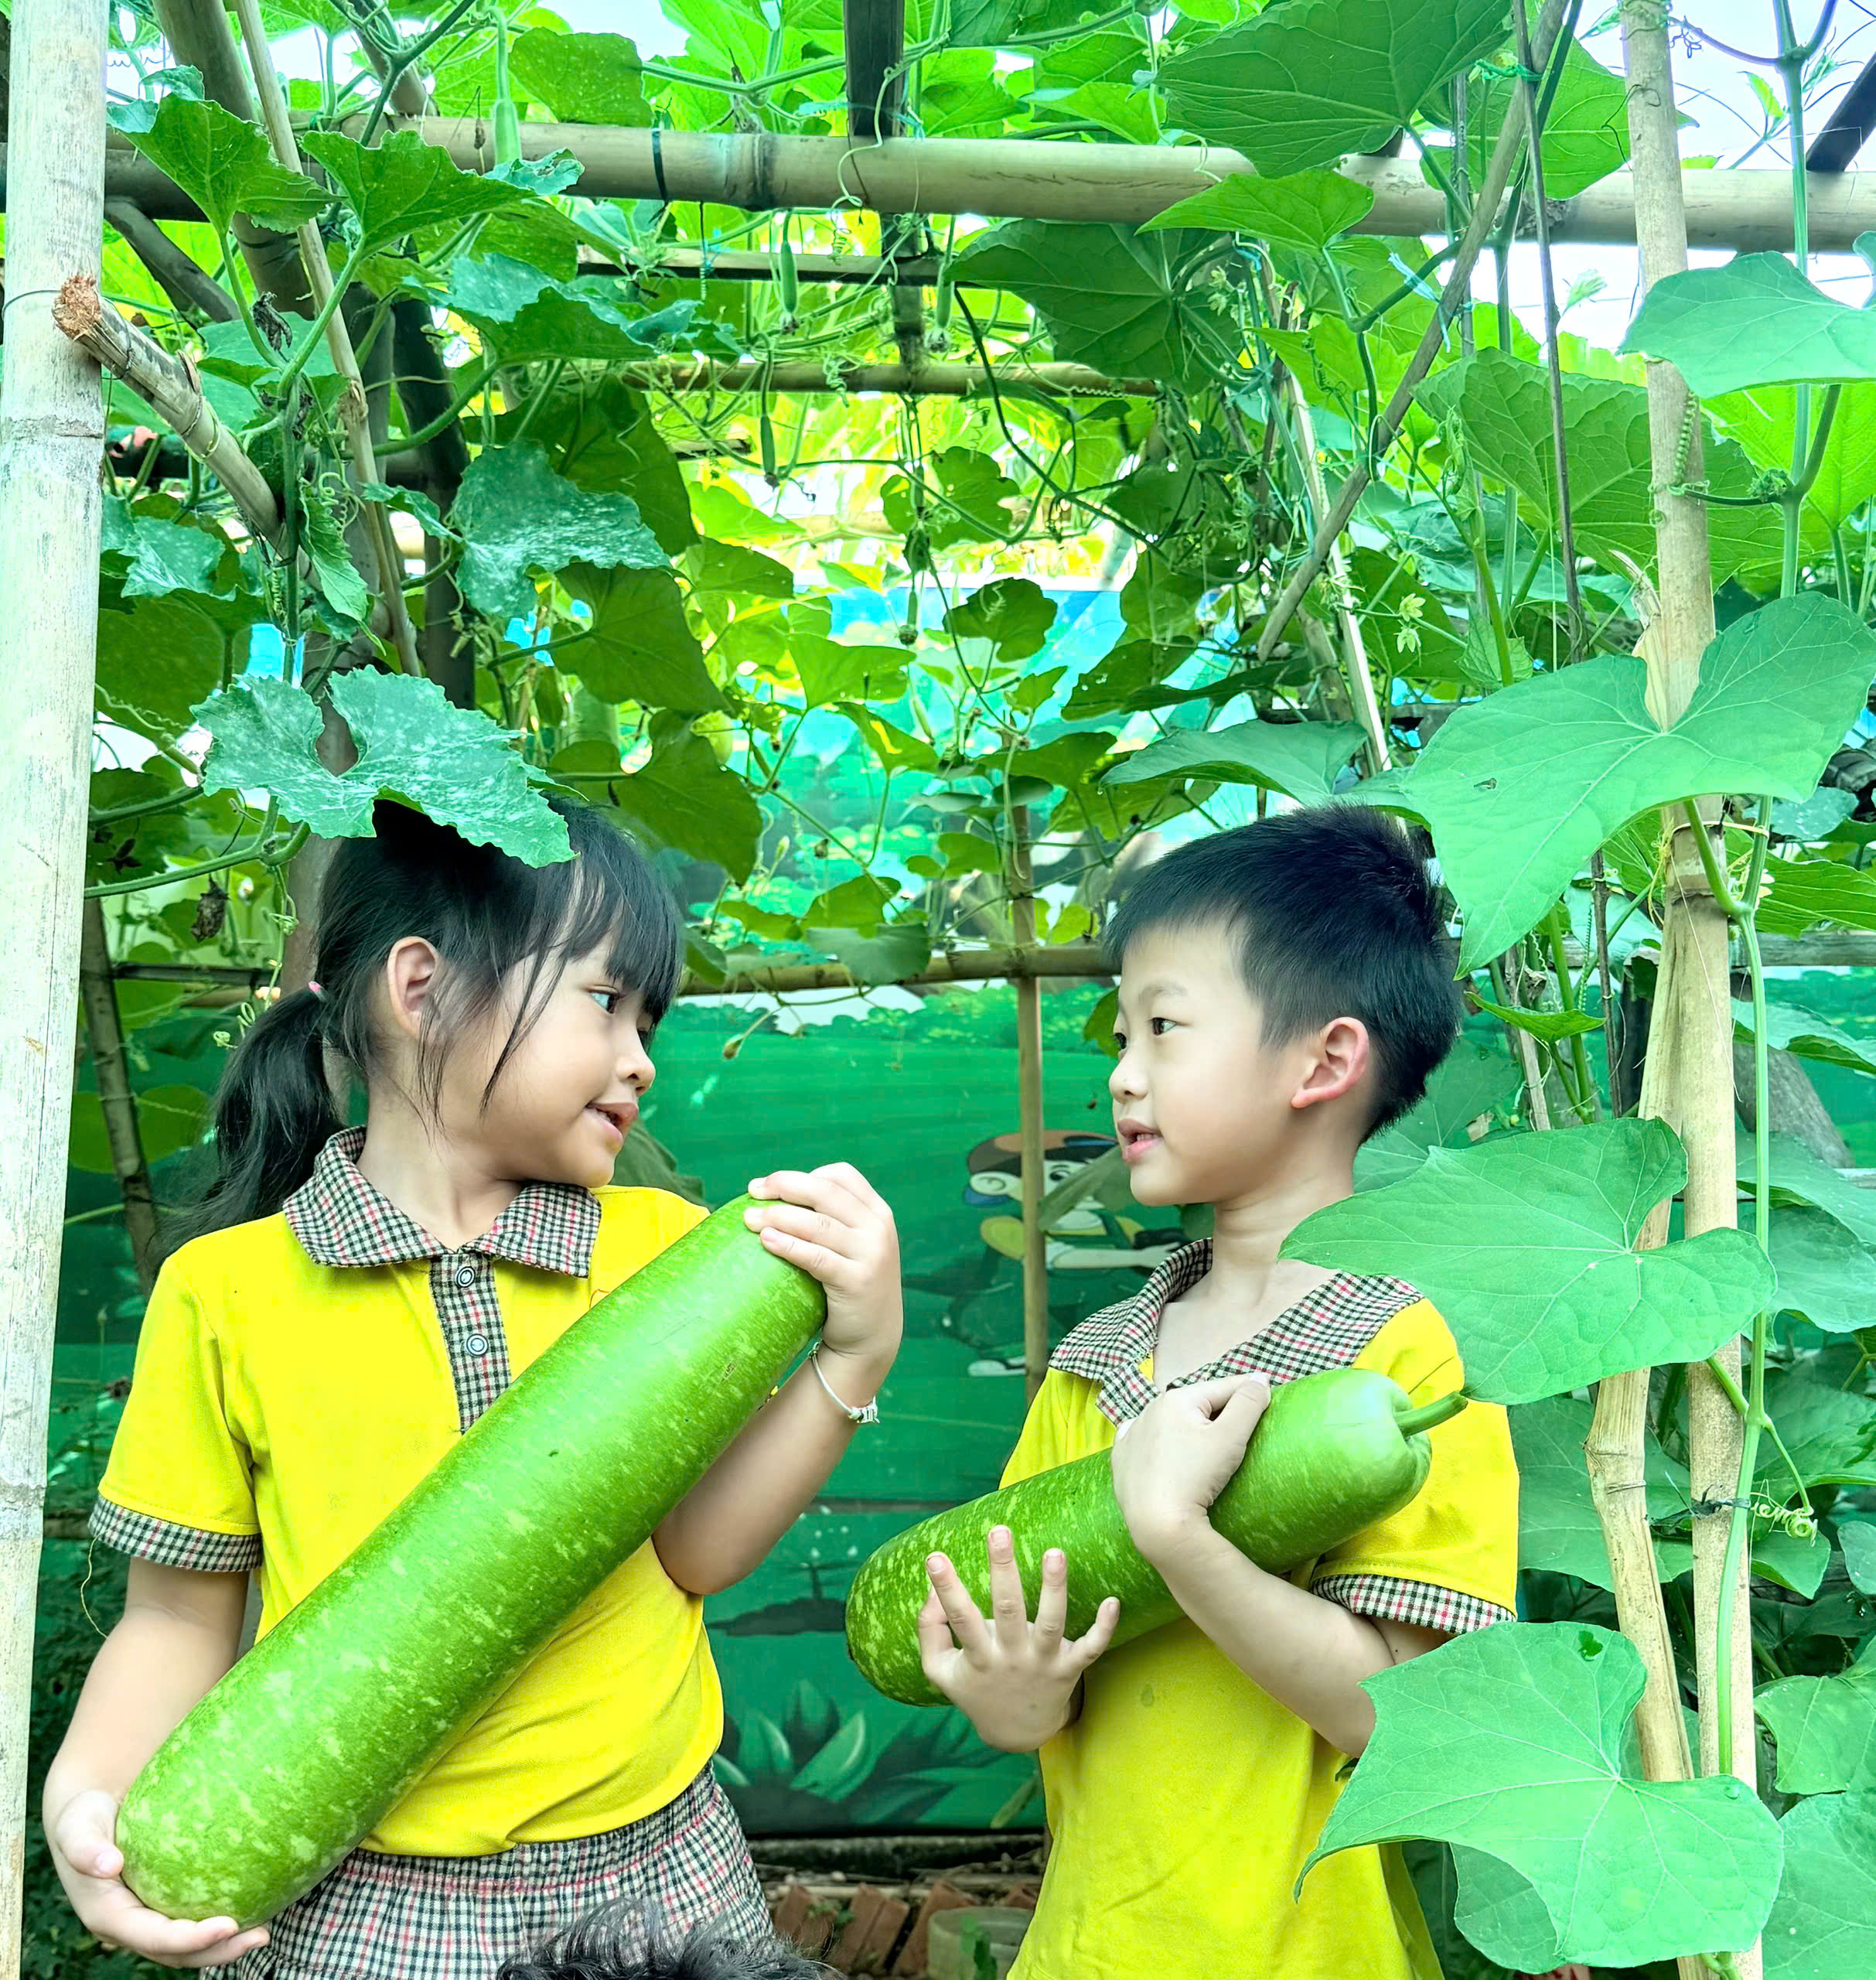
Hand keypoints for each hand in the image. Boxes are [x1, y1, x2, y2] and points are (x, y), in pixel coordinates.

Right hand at [47, 1788, 268, 1967]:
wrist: (89, 1815)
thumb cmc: (84, 1817)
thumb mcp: (77, 1826)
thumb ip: (85, 1846)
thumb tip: (109, 1865)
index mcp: (108, 1917)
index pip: (155, 1937)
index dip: (191, 1939)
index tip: (229, 1925)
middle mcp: (129, 1926)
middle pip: (176, 1952)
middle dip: (217, 1951)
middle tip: (260, 1936)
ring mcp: (146, 1919)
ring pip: (187, 1945)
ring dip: (224, 1945)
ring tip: (263, 1931)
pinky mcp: (161, 1904)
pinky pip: (192, 1919)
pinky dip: (220, 1921)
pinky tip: (256, 1903)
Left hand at [745, 1164, 901, 1383]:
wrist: (873, 1335)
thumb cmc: (850, 1282)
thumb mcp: (854, 1244)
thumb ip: (831, 1219)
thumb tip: (774, 1196)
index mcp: (877, 1211)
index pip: (841, 1175)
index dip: (802, 1174)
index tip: (768, 1183)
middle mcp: (878, 1227)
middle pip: (825, 1192)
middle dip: (784, 1186)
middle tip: (752, 1191)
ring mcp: (872, 1254)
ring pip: (818, 1224)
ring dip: (779, 1215)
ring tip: (749, 1218)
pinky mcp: (857, 1281)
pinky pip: (816, 1257)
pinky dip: (788, 1245)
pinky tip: (765, 1240)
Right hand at [918, 1527, 1119, 1751]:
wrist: (1016, 1732)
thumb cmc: (976, 1689)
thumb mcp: (941, 1670)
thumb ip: (931, 1629)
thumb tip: (932, 1590)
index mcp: (979, 1656)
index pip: (961, 1619)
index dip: (947, 1589)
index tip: (935, 1558)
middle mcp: (1012, 1658)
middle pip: (1008, 1611)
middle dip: (1003, 1569)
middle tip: (999, 1531)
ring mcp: (1043, 1663)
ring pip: (1051, 1624)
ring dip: (1054, 1588)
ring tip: (1055, 1553)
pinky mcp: (1070, 1669)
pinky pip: (1091, 1649)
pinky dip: (1104, 1628)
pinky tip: (1113, 1601)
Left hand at [1110, 1374, 1270, 1564]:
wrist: (1157, 1524)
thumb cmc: (1196, 1476)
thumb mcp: (1230, 1437)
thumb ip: (1248, 1403)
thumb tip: (1260, 1379)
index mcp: (1176, 1399)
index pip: (1222, 1388)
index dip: (1247, 1391)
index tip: (1267, 1393)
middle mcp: (1148, 1409)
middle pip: (1195, 1405)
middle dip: (1217, 1409)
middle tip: (1239, 1423)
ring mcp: (1131, 1435)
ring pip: (1169, 1422)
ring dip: (1188, 1424)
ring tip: (1206, 1439)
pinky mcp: (1121, 1461)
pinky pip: (1144, 1442)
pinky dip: (1159, 1441)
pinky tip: (1165, 1449)